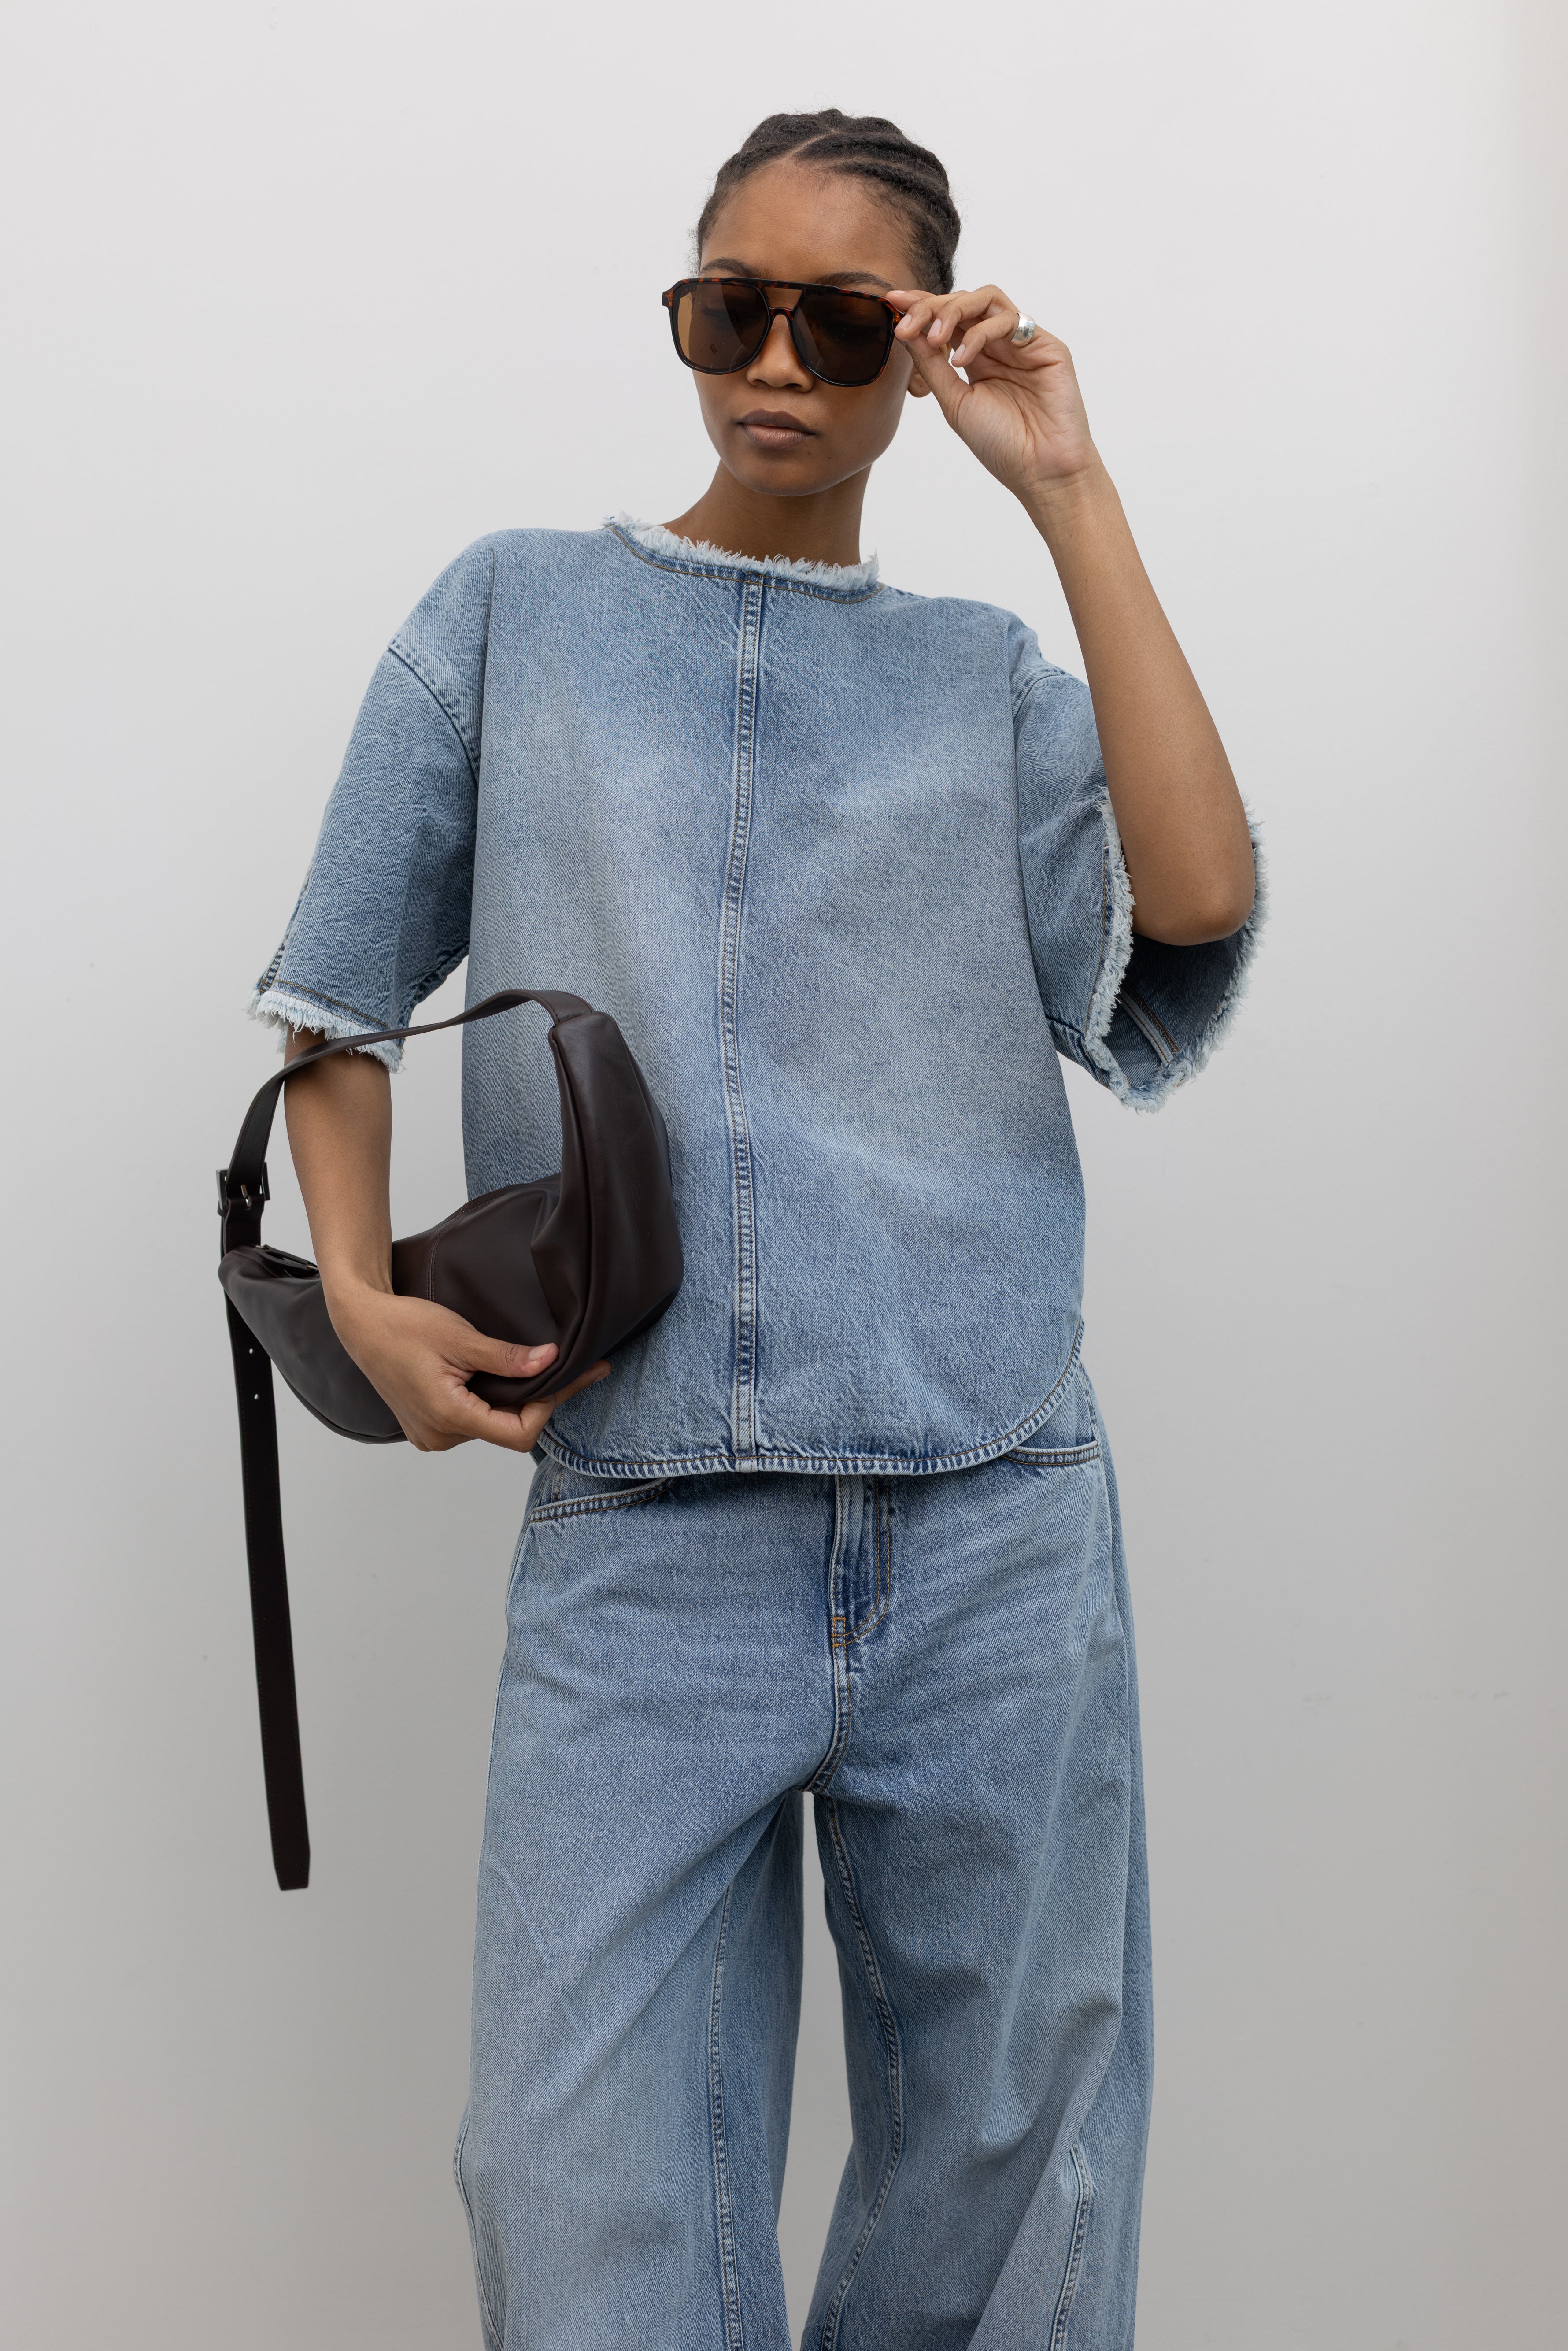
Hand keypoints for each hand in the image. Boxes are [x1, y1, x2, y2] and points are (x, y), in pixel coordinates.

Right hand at [325, 1283, 609, 1453]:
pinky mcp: (428, 1427)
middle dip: (540, 1401)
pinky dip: (493, 1403)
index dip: (548, 1406)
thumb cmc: (404, 1325)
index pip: (519, 1433)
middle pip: (509, 1431)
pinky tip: (503, 1378)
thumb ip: (506, 1357)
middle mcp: (440, 1436)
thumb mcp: (461, 1337)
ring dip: (515, 1401)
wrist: (362, 1324)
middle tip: (574, 1368)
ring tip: (536, 1368)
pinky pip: (473, 1422)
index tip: (569, 1374)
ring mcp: (432, 1436)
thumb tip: (551, 1360)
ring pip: (492, 1427)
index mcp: (448, 1417)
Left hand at [889, 285, 1099, 502]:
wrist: (1041, 471)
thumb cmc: (1001, 445)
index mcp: (978, 359)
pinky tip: (962, 360)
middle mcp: (999, 346)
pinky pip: (1010, 320)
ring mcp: (1023, 343)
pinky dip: (980, 333)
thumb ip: (931, 365)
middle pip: (964, 301)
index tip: (891, 303)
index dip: (921, 306)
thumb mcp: (954, 401)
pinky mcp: (1046, 346)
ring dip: (954, 311)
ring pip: (987, 299)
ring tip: (935, 338)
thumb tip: (905, 330)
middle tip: (906, 323)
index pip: (948, 319)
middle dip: (931, 307)